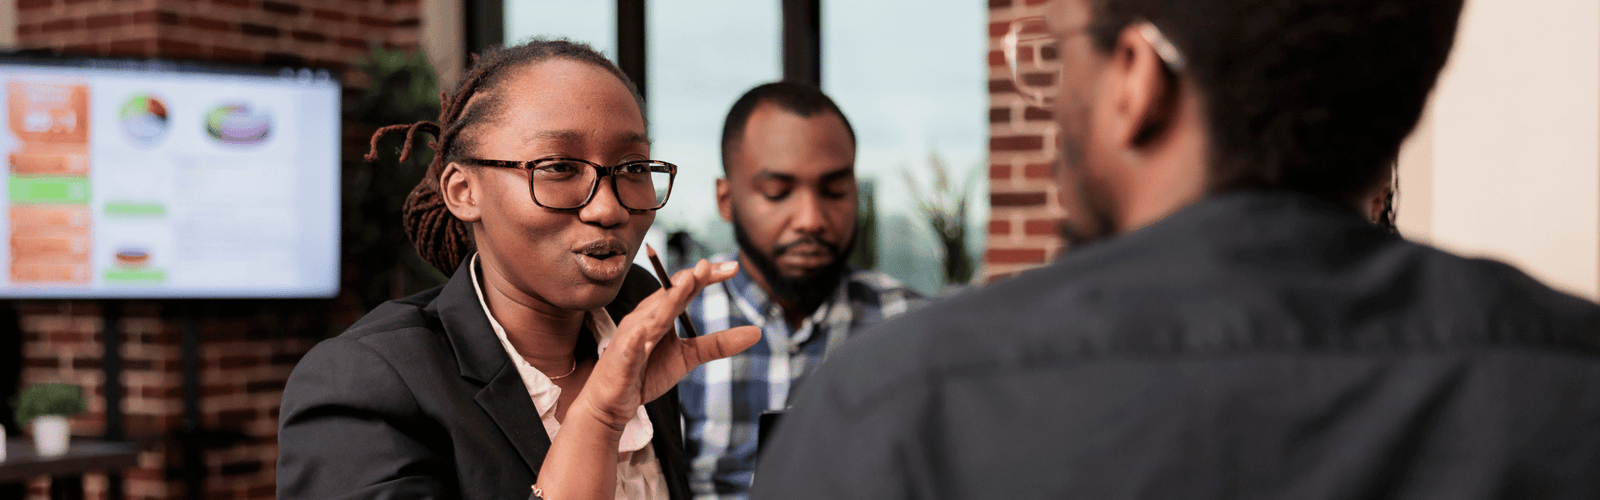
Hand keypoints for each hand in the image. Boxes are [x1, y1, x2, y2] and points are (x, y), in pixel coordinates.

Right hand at [578, 259, 760, 429]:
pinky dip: (637, 341)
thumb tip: (757, 332)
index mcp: (660, 312)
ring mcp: (632, 336)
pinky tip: (644, 335)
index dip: (706, 276)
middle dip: (689, 279)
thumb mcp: (688, 356)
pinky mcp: (623, 357)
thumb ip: (718, 343)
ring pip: (653, 314)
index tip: (733, 267)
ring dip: (668, 299)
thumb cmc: (647, 371)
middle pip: (670, 293)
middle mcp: (646, 317)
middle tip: (709, 266)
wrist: (614, 400)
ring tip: (686, 284)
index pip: (684, 287)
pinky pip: (631, 347)